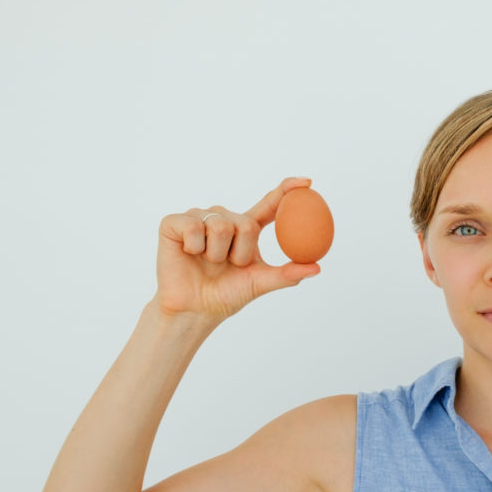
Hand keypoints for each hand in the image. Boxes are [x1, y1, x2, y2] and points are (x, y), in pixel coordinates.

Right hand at [152, 176, 320, 322]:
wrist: (193, 309)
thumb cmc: (226, 295)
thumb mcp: (259, 283)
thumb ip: (287, 274)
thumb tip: (317, 268)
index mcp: (246, 228)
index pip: (269, 205)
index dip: (287, 191)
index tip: (307, 182)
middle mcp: (224, 217)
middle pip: (247, 224)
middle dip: (241, 253)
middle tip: (228, 266)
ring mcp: (199, 217)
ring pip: (221, 226)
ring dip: (217, 254)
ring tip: (208, 263)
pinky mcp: (174, 222)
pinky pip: (194, 227)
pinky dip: (194, 248)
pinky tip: (189, 254)